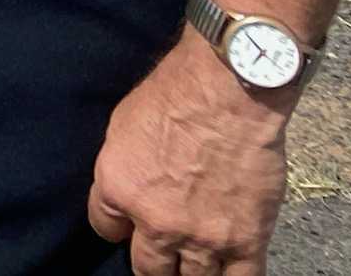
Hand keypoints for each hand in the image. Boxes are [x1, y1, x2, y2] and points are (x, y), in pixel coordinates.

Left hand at [87, 33, 293, 273]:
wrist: (228, 92)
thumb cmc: (173, 95)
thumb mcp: (122, 126)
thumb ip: (121, 168)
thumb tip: (124, 192)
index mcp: (118, 190)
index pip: (104, 228)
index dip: (117, 227)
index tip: (127, 224)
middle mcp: (156, 223)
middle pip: (148, 268)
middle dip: (153, 262)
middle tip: (162, 252)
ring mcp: (203, 238)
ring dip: (190, 273)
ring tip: (193, 263)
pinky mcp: (246, 241)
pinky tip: (227, 269)